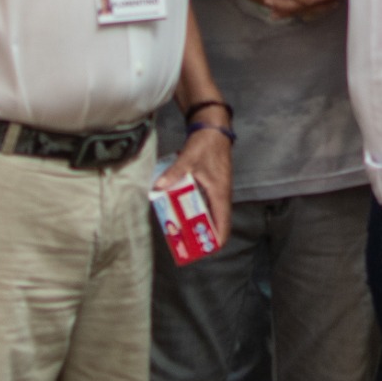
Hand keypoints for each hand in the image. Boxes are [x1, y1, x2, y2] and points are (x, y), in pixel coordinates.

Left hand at [170, 124, 235, 249]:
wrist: (214, 129)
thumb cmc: (205, 145)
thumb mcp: (188, 159)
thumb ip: (173, 173)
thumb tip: (157, 186)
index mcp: (220, 192)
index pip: (223, 223)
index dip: (217, 239)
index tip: (208, 251)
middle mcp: (222, 194)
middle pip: (217, 222)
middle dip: (206, 235)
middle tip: (190, 245)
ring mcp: (219, 190)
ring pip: (213, 214)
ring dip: (202, 224)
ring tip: (186, 233)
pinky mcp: (214, 185)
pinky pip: (208, 204)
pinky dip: (199, 211)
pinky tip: (185, 212)